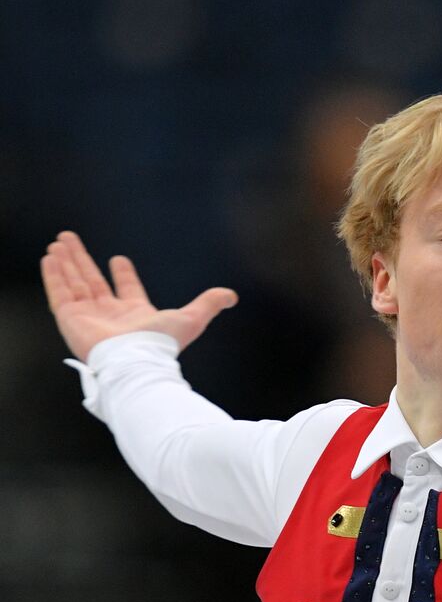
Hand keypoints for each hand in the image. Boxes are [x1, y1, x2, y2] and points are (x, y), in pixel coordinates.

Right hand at [41, 231, 237, 360]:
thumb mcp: (191, 319)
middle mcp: (110, 315)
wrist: (136, 361)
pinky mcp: (70, 320)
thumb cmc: (162, 344)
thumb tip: (232, 295)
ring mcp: (89, 317)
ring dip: (66, 263)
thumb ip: (209, 304)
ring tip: (58, 242)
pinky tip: (50, 257)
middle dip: (82, 261)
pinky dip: (54, 276)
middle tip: (72, 240)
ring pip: (74, 284)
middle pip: (93, 282)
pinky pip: (59, 294)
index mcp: (135, 314)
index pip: (126, 290)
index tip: (118, 259)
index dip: (123, 274)